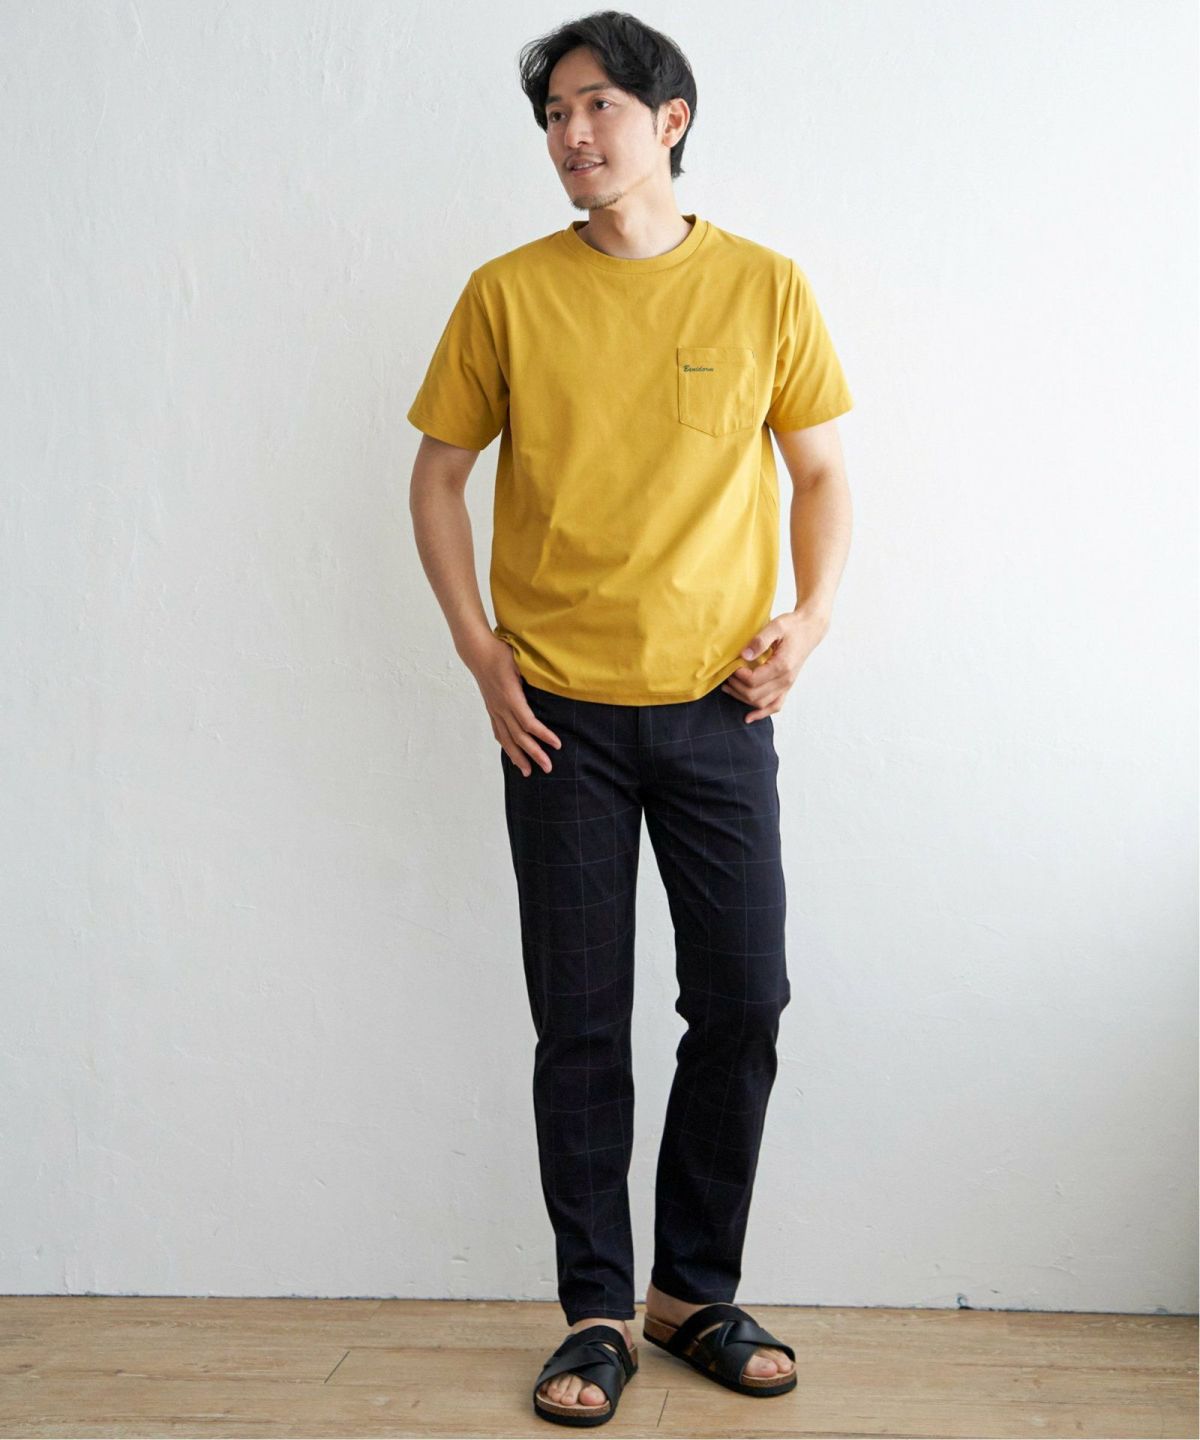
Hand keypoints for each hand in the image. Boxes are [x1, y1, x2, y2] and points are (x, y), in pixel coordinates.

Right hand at [466, 636, 561, 776]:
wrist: (478, 652)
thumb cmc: (501, 653)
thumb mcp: (520, 662)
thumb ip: (533, 677)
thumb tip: (553, 684)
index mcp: (511, 697)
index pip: (529, 723)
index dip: (543, 735)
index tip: (557, 745)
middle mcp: (501, 707)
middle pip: (519, 737)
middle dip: (534, 754)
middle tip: (548, 768)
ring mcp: (494, 710)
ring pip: (506, 739)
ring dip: (518, 757)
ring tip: (528, 772)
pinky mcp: (491, 709)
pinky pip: (498, 732)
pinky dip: (506, 745)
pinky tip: (512, 755)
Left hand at [720, 610, 829, 721]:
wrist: (810, 629)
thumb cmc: (793, 626)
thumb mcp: (776, 626)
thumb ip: (759, 641)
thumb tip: (744, 656)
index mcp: (782, 666)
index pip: (754, 680)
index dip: (738, 676)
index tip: (732, 666)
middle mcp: (786, 679)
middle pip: (755, 695)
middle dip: (737, 688)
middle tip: (727, 676)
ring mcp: (787, 685)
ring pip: (761, 703)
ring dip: (742, 699)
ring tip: (728, 688)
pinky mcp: (787, 686)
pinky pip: (775, 706)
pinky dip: (762, 714)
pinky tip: (748, 718)